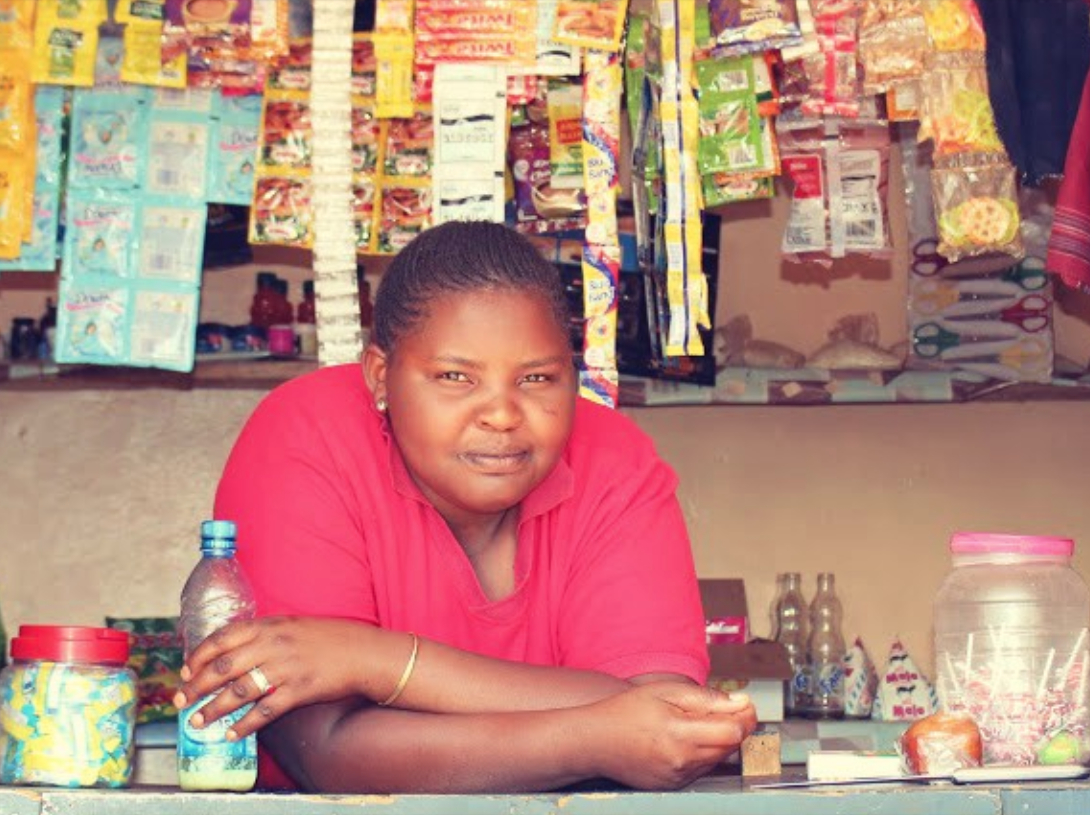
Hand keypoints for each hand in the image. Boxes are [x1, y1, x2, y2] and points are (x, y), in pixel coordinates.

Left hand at [173, 616, 372, 740]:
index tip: (185, 671)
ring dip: (213, 709)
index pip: (221, 638)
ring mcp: (286, 668)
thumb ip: (263, 634)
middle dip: (195, 687)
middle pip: (222, 667)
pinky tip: (232, 734)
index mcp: (269, 625)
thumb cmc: (328, 638)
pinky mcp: (299, 690)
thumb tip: (232, 650)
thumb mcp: (291, 625)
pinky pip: (265, 711)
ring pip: (238, 691)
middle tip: (180, 701)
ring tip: (198, 722)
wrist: (363, 651)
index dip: (198, 656)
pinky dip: (244, 725)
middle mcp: (273, 644)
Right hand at [586, 682, 756, 789]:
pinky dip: (703, 753)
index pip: (733, 731)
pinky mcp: (674, 785)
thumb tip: (739, 703)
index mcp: (680, 734)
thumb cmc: (625, 712)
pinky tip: (687, 738)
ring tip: (700, 721)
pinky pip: (702, 769)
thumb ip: (704, 698)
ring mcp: (678, 777)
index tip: (745, 704)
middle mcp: (682, 761)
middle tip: (729, 709)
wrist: (595, 742)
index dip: (744, 716)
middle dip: (736, 726)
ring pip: (718, 759)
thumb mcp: (664, 692)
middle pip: (730, 747)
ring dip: (720, 740)